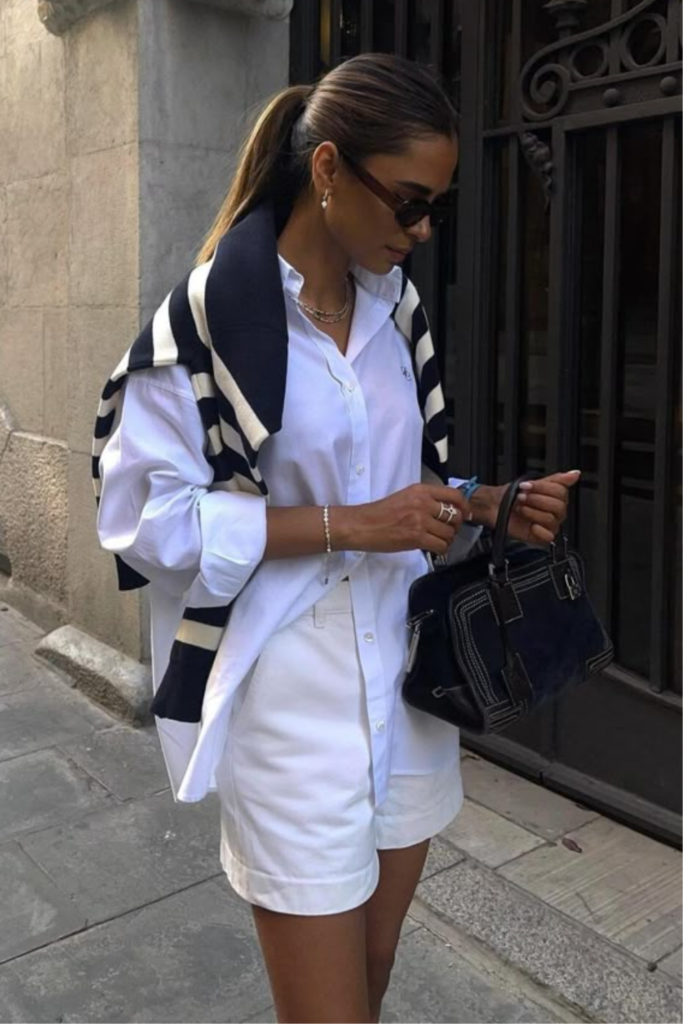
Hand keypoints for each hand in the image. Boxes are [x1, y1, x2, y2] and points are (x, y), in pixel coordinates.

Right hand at [346, 484, 471, 555]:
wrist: (362, 525)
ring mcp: (420, 520)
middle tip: (449, 530)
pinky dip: (441, 549)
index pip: (454, 495)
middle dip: (455, 526)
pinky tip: (433, 548)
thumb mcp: (404, 497)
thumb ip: (425, 500)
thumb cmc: (379, 514)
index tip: (465, 513)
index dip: (464, 506)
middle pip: (455, 515)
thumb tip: (445, 509)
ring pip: (449, 533)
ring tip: (438, 540)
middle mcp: (422, 503)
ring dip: (447, 539)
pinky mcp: (416, 537)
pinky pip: (441, 546)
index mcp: (420, 491)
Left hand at [506, 470, 580, 544]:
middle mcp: (555, 511)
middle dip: (536, 500)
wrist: (494, 507)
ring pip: (551, 519)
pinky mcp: (541, 536)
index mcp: (556, 497)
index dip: (542, 488)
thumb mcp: (533, 482)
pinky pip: (549, 536)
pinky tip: (530, 524)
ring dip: (532, 512)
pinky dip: (538, 530)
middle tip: (522, 497)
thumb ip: (556, 479)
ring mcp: (549, 524)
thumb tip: (575, 474)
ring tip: (521, 509)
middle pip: (558, 506)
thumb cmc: (512, 495)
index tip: (527, 486)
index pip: (561, 492)